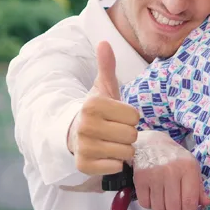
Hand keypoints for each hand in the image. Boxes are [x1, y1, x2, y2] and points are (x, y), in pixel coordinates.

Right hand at [70, 41, 140, 174]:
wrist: (74, 133)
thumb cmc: (97, 110)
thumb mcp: (103, 88)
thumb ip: (107, 66)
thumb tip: (104, 42)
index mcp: (93, 104)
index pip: (134, 116)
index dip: (130, 117)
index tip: (118, 116)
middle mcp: (85, 125)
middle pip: (131, 135)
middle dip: (128, 134)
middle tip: (115, 131)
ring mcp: (83, 147)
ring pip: (126, 152)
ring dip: (123, 149)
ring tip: (111, 142)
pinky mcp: (83, 166)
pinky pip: (115, 167)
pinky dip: (115, 163)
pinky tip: (105, 155)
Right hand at [133, 132, 209, 209]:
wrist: (151, 144)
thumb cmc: (174, 158)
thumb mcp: (191, 168)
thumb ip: (199, 187)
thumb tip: (205, 204)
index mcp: (188, 168)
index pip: (190, 200)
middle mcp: (171, 171)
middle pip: (173, 208)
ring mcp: (154, 174)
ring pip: (159, 209)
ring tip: (164, 198)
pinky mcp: (140, 178)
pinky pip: (145, 204)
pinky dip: (150, 204)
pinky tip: (153, 193)